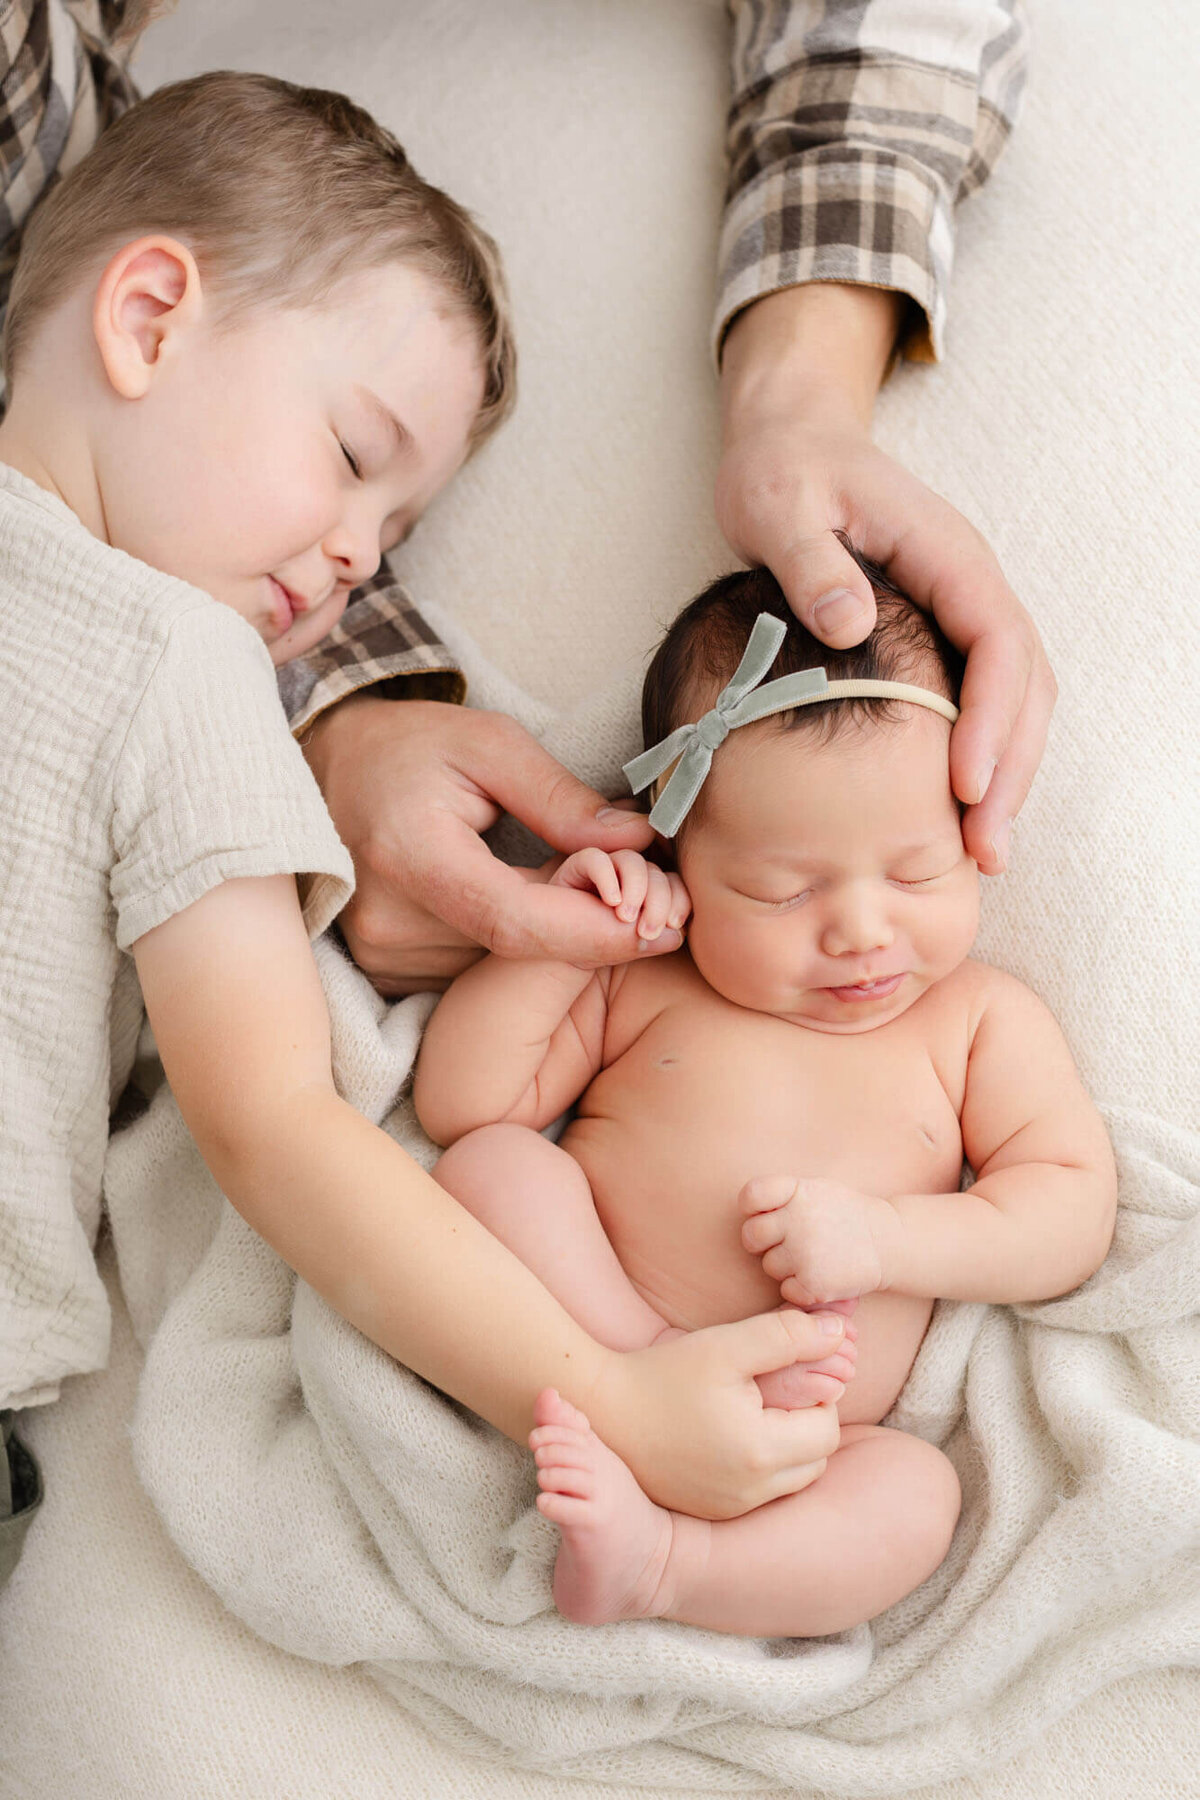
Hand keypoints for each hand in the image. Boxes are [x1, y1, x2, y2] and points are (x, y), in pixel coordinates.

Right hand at [302, 696, 657, 993]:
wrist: (326, 767)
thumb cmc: (410, 746)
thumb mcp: (490, 744)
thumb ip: (561, 798)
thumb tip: (642, 841)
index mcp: (410, 854)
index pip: (514, 922)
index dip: (593, 933)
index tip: (660, 929)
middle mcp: (388, 919)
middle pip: (516, 950)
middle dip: (589, 927)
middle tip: (648, 892)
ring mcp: (381, 953)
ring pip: (500, 966)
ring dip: (554, 936)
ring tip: (581, 883)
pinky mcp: (385, 970)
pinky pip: (474, 969)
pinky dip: (517, 944)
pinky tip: (536, 904)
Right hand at [549, 847, 689, 951]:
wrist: (540, 959)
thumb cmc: (585, 951)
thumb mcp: (633, 945)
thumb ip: (660, 932)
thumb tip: (681, 928)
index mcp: (638, 899)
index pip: (673, 882)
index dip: (679, 897)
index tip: (674, 924)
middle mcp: (621, 882)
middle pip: (657, 869)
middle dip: (660, 898)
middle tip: (647, 928)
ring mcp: (598, 873)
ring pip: (632, 860)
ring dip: (637, 887)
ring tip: (623, 916)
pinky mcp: (572, 868)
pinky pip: (598, 857)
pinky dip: (608, 876)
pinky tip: (608, 902)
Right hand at [583, 1306, 847, 1518]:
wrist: (604, 1410)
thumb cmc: (664, 1373)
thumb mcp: (726, 1345)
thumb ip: (786, 1336)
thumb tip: (840, 1334)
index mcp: (760, 1452)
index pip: (828, 1429)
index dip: (818, 1397)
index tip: (785, 1376)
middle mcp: (750, 1492)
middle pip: (816, 1460)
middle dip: (807, 1425)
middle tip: (774, 1392)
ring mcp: (730, 1507)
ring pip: (792, 1480)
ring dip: (789, 1449)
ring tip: (755, 1412)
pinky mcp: (712, 1511)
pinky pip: (761, 1493)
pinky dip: (762, 1467)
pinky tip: (733, 1436)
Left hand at [716, 284, 1055, 875]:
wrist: (788, 446)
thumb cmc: (781, 473)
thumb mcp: (779, 506)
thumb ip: (810, 562)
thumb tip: (848, 624)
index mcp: (945, 553)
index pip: (996, 640)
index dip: (990, 717)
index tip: (964, 785)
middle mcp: (970, 585)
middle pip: (1024, 684)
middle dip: (1012, 769)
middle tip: (986, 850)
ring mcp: (961, 612)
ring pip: (1014, 701)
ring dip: (1005, 777)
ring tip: (981, 853)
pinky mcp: (942, 638)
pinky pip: (981, 703)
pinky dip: (980, 760)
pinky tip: (956, 816)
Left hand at [739, 1173, 896, 1308]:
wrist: (888, 1242)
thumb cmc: (845, 1215)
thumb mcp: (817, 1189)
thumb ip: (783, 1195)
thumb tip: (746, 1209)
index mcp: (798, 1191)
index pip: (751, 1195)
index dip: (751, 1207)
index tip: (764, 1214)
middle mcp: (799, 1220)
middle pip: (750, 1236)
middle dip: (763, 1241)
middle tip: (788, 1242)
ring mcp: (805, 1253)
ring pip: (768, 1266)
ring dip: (784, 1266)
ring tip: (813, 1256)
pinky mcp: (813, 1284)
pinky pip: (785, 1290)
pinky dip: (799, 1288)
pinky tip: (820, 1274)